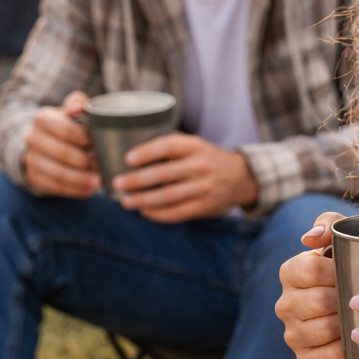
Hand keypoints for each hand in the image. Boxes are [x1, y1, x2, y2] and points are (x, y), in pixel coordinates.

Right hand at [23, 91, 100, 197]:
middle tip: (102, 164)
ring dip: (81, 179)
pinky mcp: (34, 177)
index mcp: (43, 118)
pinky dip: (75, 190)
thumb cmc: (66, 124)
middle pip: (62, 153)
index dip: (83, 138)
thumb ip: (77, 103)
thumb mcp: (69, 111)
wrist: (42, 142)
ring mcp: (31, 159)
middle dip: (85, 161)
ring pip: (58, 173)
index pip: (64, 129)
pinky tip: (89, 189)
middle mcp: (32, 138)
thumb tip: (81, 105)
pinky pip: (55, 186)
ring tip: (99, 181)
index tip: (98, 143)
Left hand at [113, 133, 257, 221]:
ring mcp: (203, 188)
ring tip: (125, 201)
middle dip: (136, 180)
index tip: (128, 158)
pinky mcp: (204, 207)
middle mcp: (201, 166)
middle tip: (117, 183)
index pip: (169, 146)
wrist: (241, 178)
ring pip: (166, 197)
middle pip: (163, 174)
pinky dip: (157, 214)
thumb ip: (171, 144)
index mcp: (196, 146)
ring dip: (142, 200)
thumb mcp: (196, 145)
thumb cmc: (208, 159)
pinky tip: (145, 211)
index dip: (147, 152)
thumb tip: (131, 148)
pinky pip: (175, 213)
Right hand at [276, 212, 350, 358]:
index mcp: (291, 272)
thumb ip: (329, 225)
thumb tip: (309, 238)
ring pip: (320, 330)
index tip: (356, 272)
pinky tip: (355, 342)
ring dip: (345, 325)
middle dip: (344, 299)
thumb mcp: (344, 239)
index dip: (335, 273)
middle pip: (316, 302)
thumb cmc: (353, 268)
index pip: (307, 271)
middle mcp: (285, 304)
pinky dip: (342, 352)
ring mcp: (293, 333)